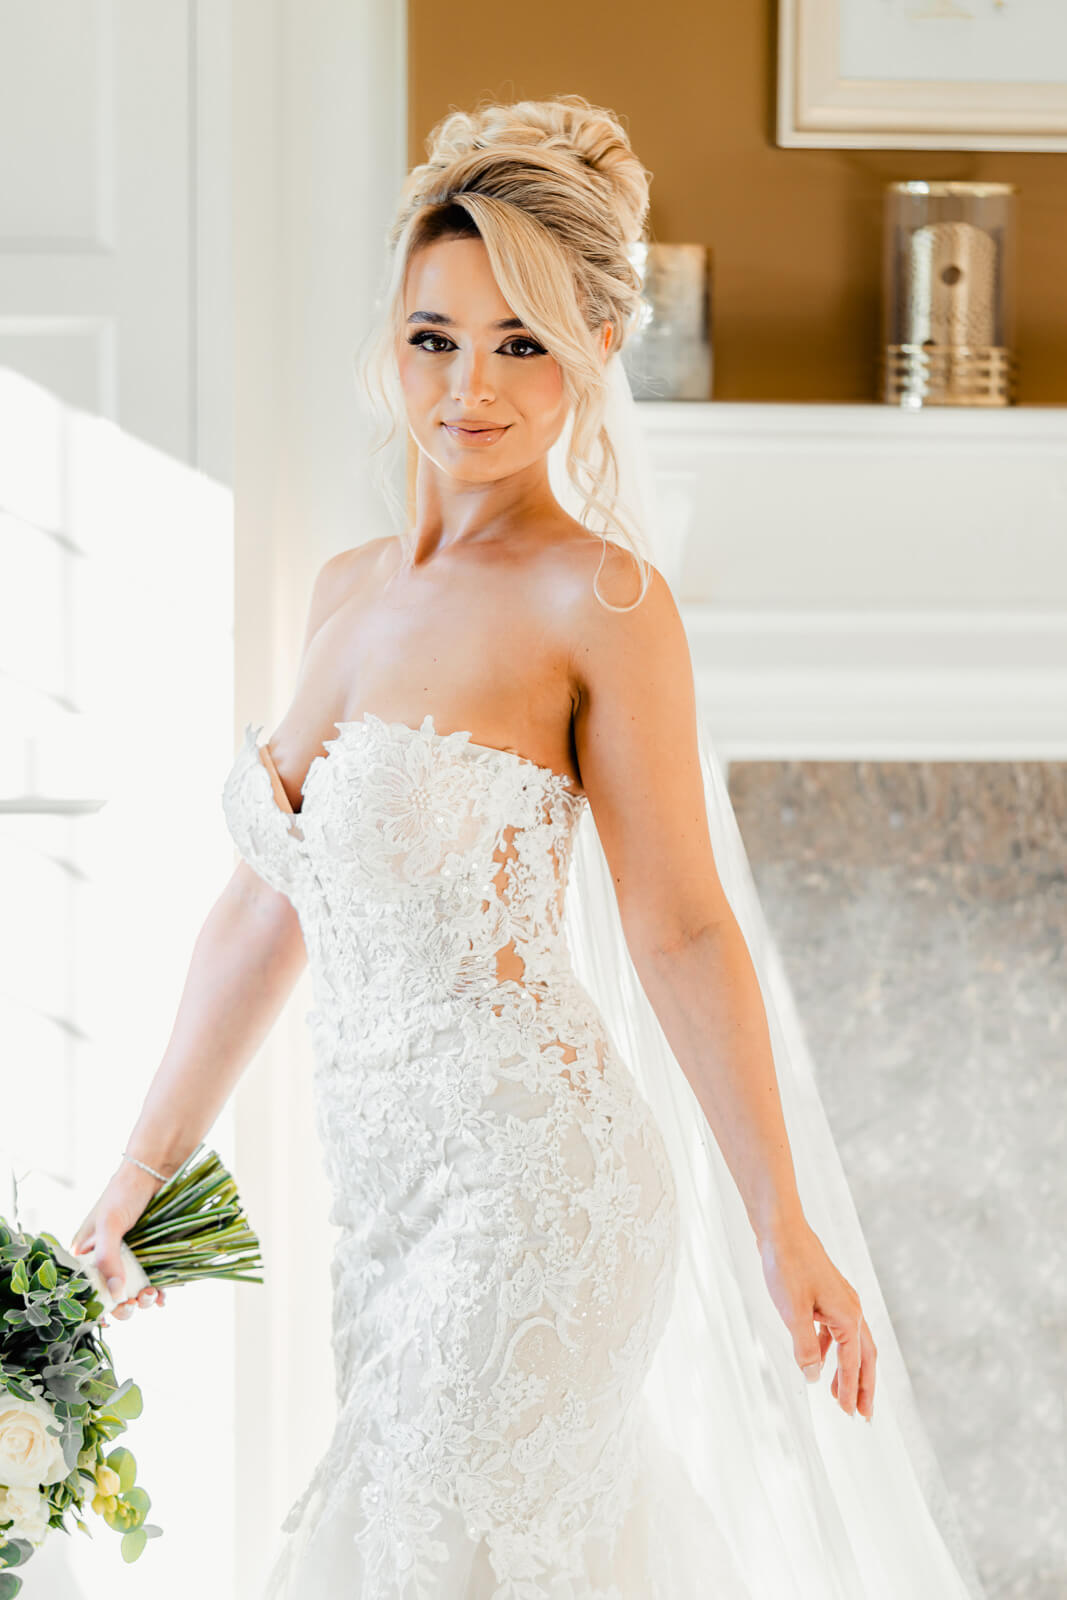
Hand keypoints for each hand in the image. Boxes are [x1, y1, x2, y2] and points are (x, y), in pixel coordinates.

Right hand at [69, 1163, 166, 1321]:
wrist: (155, 1170)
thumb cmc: (124, 1191)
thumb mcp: (110, 1224)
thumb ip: (108, 1259)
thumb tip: (114, 1295)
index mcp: (85, 1253)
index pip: (84, 1288)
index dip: (95, 1305)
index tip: (108, 1315)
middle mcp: (105, 1259)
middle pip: (109, 1294)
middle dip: (121, 1306)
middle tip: (133, 1305)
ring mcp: (129, 1258)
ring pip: (131, 1291)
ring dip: (140, 1300)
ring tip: (150, 1296)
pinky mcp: (150, 1255)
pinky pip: (151, 1281)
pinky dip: (156, 1292)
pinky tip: (161, 1297)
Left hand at [757, 1216, 876, 1420]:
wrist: (781, 1228)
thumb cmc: (787, 1266)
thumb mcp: (792, 1312)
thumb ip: (804, 1348)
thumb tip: (814, 1378)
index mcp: (848, 1316)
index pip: (854, 1365)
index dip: (852, 1392)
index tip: (853, 1417)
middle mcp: (852, 1308)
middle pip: (865, 1356)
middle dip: (864, 1386)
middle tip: (863, 1416)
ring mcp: (841, 1300)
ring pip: (852, 1344)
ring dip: (848, 1370)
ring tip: (839, 1395)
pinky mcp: (828, 1294)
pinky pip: (835, 1330)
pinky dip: (830, 1348)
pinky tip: (818, 1359)